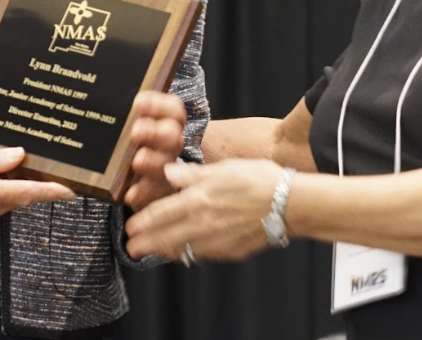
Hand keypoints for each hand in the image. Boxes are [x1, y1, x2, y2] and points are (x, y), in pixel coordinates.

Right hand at [0, 147, 75, 226]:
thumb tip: (19, 155)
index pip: (26, 194)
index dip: (51, 191)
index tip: (72, 190)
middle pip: (21, 194)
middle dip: (36, 179)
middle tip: (50, 160)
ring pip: (9, 196)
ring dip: (17, 181)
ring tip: (22, 158)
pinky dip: (3, 185)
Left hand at [124, 91, 187, 211]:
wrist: (132, 181)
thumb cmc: (126, 146)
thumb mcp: (125, 126)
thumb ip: (121, 115)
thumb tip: (97, 95)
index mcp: (165, 123)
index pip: (173, 109)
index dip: (159, 104)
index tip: (138, 103)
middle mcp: (169, 145)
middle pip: (172, 135)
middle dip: (155, 132)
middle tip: (136, 132)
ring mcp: (165, 169)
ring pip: (166, 164)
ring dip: (152, 161)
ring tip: (137, 161)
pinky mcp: (156, 192)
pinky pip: (155, 192)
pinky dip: (142, 192)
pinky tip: (130, 193)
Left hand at [125, 158, 284, 261]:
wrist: (290, 204)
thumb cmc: (261, 180)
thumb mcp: (225, 167)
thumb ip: (194, 174)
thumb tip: (169, 171)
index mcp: (200, 199)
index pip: (163, 213)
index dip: (144, 221)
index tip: (130, 227)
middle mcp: (205, 223)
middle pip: (168, 236)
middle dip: (147, 243)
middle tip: (132, 247)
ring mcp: (218, 240)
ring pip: (184, 249)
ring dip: (165, 251)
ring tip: (152, 252)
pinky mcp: (232, 250)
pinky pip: (203, 254)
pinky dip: (189, 254)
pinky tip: (186, 253)